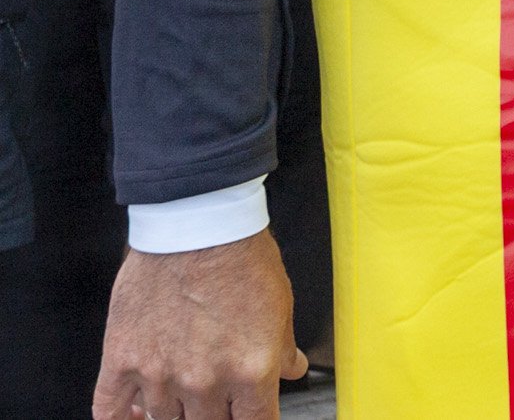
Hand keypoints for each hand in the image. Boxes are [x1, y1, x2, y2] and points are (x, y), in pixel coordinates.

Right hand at [92, 232, 305, 419]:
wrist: (198, 225)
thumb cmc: (241, 256)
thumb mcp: (280, 304)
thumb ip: (283, 347)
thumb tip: (291, 369)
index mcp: (251, 370)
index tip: (252, 415)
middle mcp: (205, 381)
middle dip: (218, 415)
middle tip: (220, 399)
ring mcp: (160, 375)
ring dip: (177, 410)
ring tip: (185, 392)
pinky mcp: (122, 359)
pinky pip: (110, 409)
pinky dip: (122, 419)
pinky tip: (135, 414)